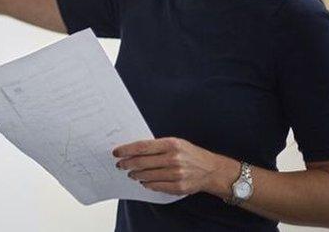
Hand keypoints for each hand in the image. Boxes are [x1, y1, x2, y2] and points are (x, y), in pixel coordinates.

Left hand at [114, 137, 238, 196]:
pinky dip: (147, 184)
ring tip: (131, 173)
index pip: (142, 147)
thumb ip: (157, 146)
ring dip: (136, 175)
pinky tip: (144, 182)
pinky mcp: (179, 187)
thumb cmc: (190, 154)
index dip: (126, 150)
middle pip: (142, 162)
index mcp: (171, 144)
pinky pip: (156, 186)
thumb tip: (133, 150)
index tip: (116, 152)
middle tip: (120, 165)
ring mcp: (177, 174)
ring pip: (147, 175)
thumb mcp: (176, 143)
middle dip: (127, 164)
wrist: (212, 169)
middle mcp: (173, 158)